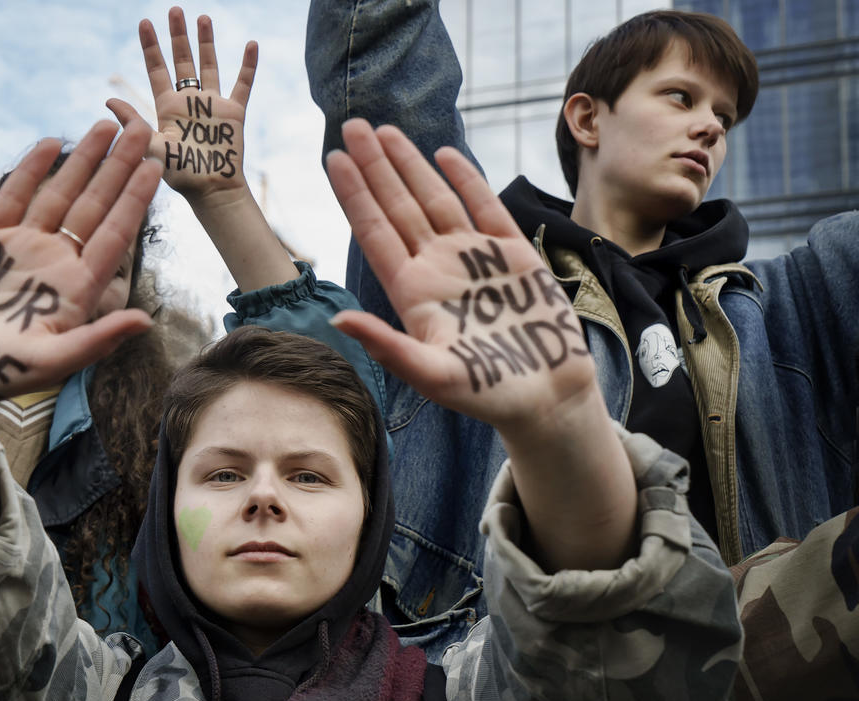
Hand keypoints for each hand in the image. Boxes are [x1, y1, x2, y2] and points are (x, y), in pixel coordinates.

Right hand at [0, 119, 160, 406]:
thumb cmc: (0, 377)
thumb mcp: (52, 362)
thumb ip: (97, 340)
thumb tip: (144, 323)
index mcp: (77, 288)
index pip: (115, 235)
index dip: (135, 200)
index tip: (155, 167)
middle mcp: (56, 263)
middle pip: (95, 205)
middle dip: (118, 167)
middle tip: (142, 128)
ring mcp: (23, 249)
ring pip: (59, 195)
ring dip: (82, 160)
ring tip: (105, 125)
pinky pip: (14, 198)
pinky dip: (31, 171)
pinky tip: (52, 143)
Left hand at [107, 7, 255, 201]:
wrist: (211, 190)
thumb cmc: (180, 175)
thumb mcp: (152, 147)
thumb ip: (133, 123)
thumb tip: (107, 102)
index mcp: (167, 107)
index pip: (156, 69)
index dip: (150, 46)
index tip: (145, 22)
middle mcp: (188, 101)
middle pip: (182, 61)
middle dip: (178, 36)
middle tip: (174, 9)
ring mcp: (212, 104)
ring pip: (209, 65)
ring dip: (206, 42)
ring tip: (202, 18)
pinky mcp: (233, 112)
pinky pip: (242, 84)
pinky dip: (247, 65)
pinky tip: (251, 45)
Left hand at [326, 119, 597, 432]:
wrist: (547, 398)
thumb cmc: (486, 394)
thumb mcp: (431, 375)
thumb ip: (386, 345)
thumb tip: (337, 320)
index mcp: (412, 292)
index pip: (375, 232)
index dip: (355, 195)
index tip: (333, 158)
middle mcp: (437, 268)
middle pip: (398, 206)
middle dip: (376, 165)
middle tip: (351, 124)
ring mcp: (474, 259)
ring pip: (435, 199)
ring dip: (410, 164)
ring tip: (384, 130)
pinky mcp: (513, 255)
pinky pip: (485, 207)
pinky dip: (466, 179)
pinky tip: (444, 154)